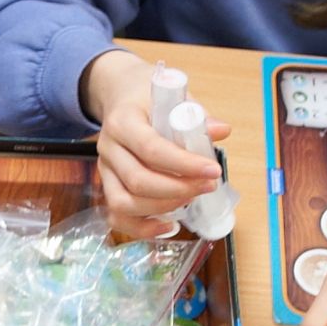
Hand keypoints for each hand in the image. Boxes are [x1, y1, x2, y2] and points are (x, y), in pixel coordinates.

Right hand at [82, 50, 225, 237]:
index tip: (213, 169)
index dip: (183, 164)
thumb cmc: (149, 100)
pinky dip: (141, 228)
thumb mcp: (173, 97)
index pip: (150, 148)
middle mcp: (108, 147)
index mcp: (123, 121)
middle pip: (138, 180)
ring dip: (163, 208)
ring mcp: (105, 170)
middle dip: (178, 189)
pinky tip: (167, 225)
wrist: (121, 98)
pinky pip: (116, 217)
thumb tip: (221, 131)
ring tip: (192, 198)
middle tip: (209, 185)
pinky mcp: (107, 187)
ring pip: (124, 203)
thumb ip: (196, 115)